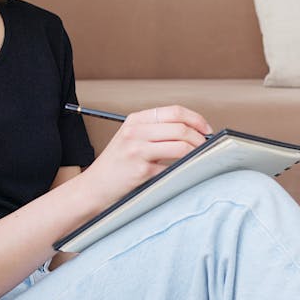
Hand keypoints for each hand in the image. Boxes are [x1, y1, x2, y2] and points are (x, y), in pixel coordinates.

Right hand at [81, 105, 213, 205]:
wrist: (93, 188)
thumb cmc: (116, 166)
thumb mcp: (131, 139)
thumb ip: (156, 131)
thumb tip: (193, 132)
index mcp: (135, 120)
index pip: (174, 111)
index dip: (195, 119)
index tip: (206, 129)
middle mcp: (135, 132)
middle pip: (180, 127)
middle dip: (200, 137)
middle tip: (206, 146)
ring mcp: (137, 150)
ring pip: (180, 145)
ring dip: (197, 152)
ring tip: (199, 157)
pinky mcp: (141, 170)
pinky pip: (173, 166)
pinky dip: (185, 167)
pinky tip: (186, 170)